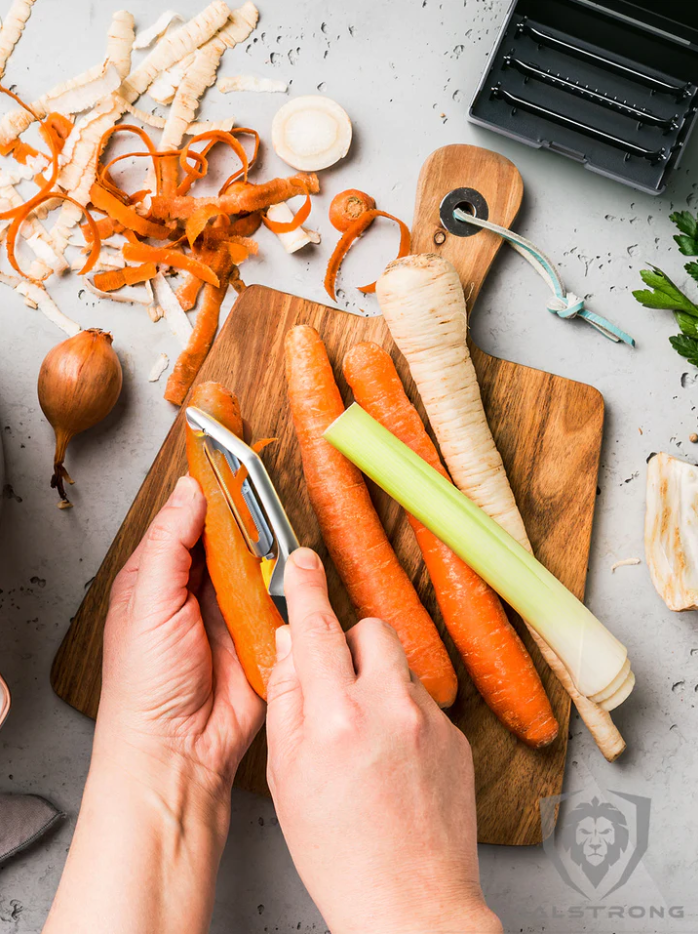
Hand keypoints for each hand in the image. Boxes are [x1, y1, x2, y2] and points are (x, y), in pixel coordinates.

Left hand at [97, 475, 264, 803]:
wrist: (179, 750)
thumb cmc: (146, 686)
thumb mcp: (148, 601)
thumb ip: (171, 543)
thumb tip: (190, 491)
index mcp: (159, 575)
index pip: (187, 517)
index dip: (207, 488)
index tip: (227, 455)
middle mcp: (196, 588)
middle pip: (228, 536)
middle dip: (247, 516)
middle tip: (264, 488)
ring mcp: (230, 610)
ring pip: (258, 562)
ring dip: (269, 550)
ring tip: (279, 529)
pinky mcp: (262, 633)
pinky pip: (281, 598)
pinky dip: (288, 585)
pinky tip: (292, 571)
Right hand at [266, 548, 501, 933]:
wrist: (409, 904)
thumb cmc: (340, 852)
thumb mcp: (286, 775)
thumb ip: (286, 699)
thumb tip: (292, 645)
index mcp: (336, 716)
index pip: (317, 627)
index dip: (306, 585)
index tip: (303, 561)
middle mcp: (389, 707)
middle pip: (370, 629)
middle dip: (349, 644)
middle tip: (335, 683)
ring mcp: (430, 720)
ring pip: (399, 663)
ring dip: (378, 678)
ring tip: (365, 731)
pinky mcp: (457, 736)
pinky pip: (424, 699)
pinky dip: (404, 712)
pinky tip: (393, 757)